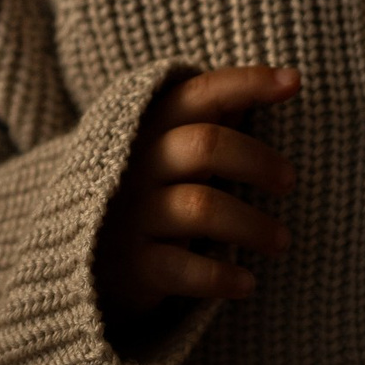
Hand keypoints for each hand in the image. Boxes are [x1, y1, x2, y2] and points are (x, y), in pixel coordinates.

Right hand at [97, 65, 296, 326]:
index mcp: (147, 127)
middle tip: (289, 181)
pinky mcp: (134, 265)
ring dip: (252, 225)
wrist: (70, 254)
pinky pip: (183, 269)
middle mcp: (137, 164)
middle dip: (256, 161)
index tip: (294, 81)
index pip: (200, 93)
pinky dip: (221, 276)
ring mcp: (133, 214)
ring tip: (281, 241)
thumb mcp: (160, 146)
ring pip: (202, 208)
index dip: (247, 83)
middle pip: (205, 146)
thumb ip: (207, 118)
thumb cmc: (137, 189)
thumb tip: (274, 81)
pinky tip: (246, 283)